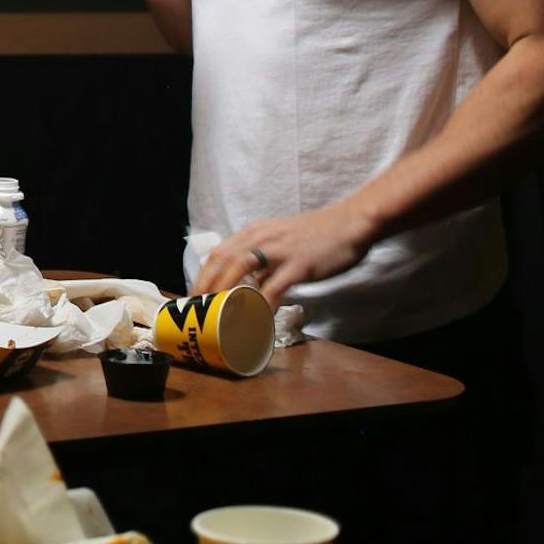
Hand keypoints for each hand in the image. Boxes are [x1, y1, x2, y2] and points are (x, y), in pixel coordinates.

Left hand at [192, 203, 380, 308]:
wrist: (349, 224)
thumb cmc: (316, 235)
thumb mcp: (281, 241)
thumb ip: (264, 261)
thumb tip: (249, 287)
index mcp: (255, 232)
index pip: (219, 252)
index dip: (203, 274)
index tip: (194, 294)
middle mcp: (261, 237)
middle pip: (223, 259)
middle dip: (206, 284)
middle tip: (197, 308)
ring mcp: (280, 250)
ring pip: (241, 267)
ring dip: (224, 289)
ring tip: (215, 311)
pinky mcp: (299, 264)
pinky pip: (274, 286)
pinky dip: (261, 303)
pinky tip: (255, 318)